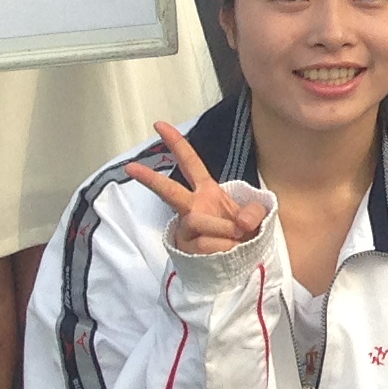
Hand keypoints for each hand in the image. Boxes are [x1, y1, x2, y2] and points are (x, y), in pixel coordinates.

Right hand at [123, 118, 268, 256]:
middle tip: (130, 168)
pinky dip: (222, 247)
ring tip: (236, 238)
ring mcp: (186, 228)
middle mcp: (193, 207)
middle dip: (150, 179)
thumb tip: (241, 222)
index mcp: (208, 191)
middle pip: (169, 190)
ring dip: (222, 229)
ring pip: (197, 221)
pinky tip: (228, 251)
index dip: (177, 143)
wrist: (243, 263)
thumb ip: (254, 212)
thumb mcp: (257, 216)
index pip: (191, 163)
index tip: (160, 125)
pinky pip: (204, 244)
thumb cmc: (246, 233)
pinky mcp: (186, 249)